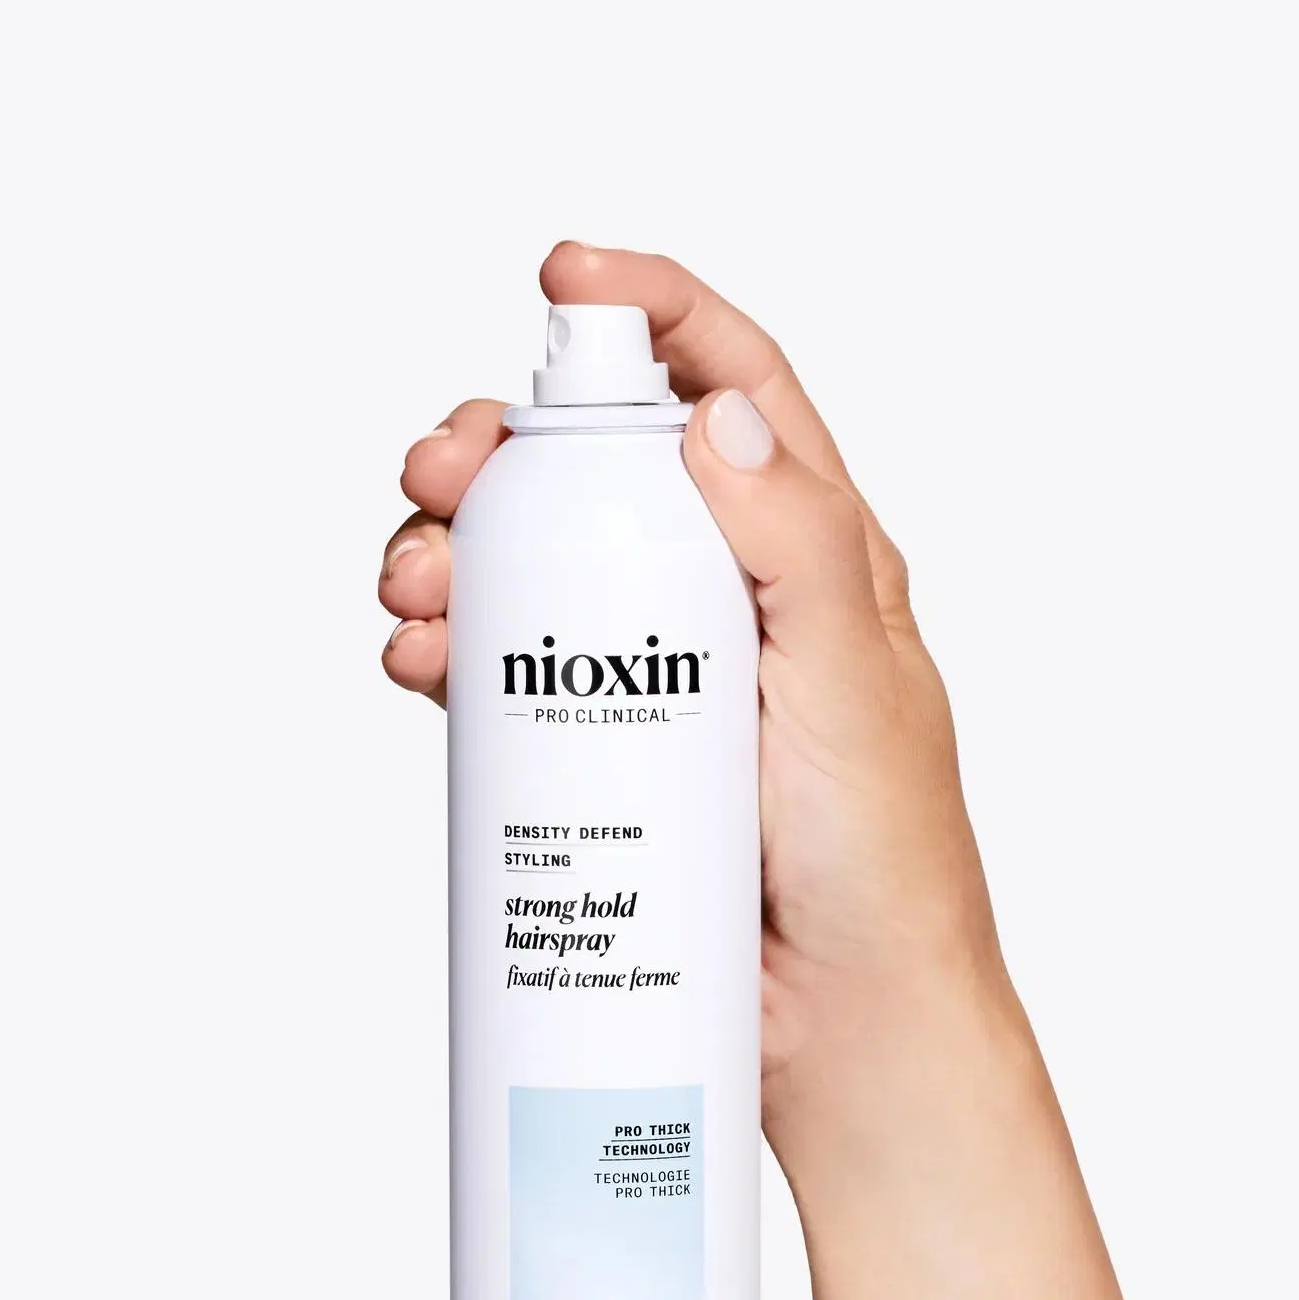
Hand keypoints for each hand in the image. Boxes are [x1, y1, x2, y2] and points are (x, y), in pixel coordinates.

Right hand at [379, 244, 1013, 1160]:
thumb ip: (801, 549)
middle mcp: (724, 597)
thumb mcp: (856, 689)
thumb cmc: (885, 862)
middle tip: (439, 476)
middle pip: (598, 472)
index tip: (560, 273)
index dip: (650, 309)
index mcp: (808, 550)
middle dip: (503, 451)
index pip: (729, 384)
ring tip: (413, 592)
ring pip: (534, 570)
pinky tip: (418, 664)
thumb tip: (717, 415)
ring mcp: (655, 678)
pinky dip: (448, 655)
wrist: (844, 1025)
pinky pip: (507, 680)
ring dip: (453, 554)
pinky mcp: (601, 760)